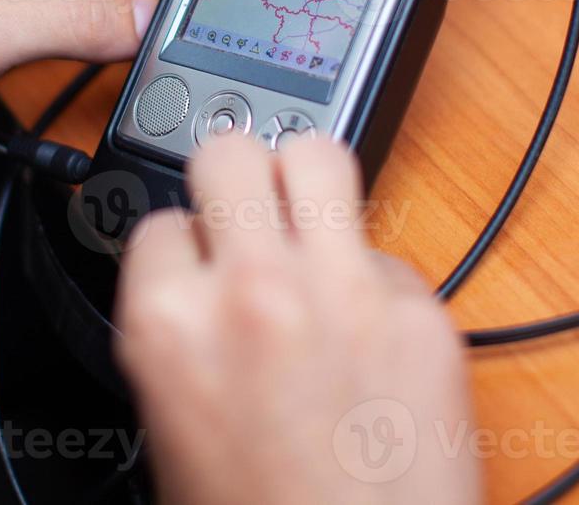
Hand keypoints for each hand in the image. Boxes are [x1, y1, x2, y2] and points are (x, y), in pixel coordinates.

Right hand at [115, 136, 479, 504]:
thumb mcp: (173, 424)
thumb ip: (178, 332)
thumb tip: (191, 278)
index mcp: (170, 326)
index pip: (158, 221)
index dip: (181, 247)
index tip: (199, 264)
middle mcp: (253, 290)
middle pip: (229, 154)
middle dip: (234, 182)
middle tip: (249, 213)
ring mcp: (342, 290)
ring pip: (316, 153)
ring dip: (306, 179)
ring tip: (309, 216)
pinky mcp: (420, 308)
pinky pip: (387, 248)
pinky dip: (373, 274)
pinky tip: (368, 325)